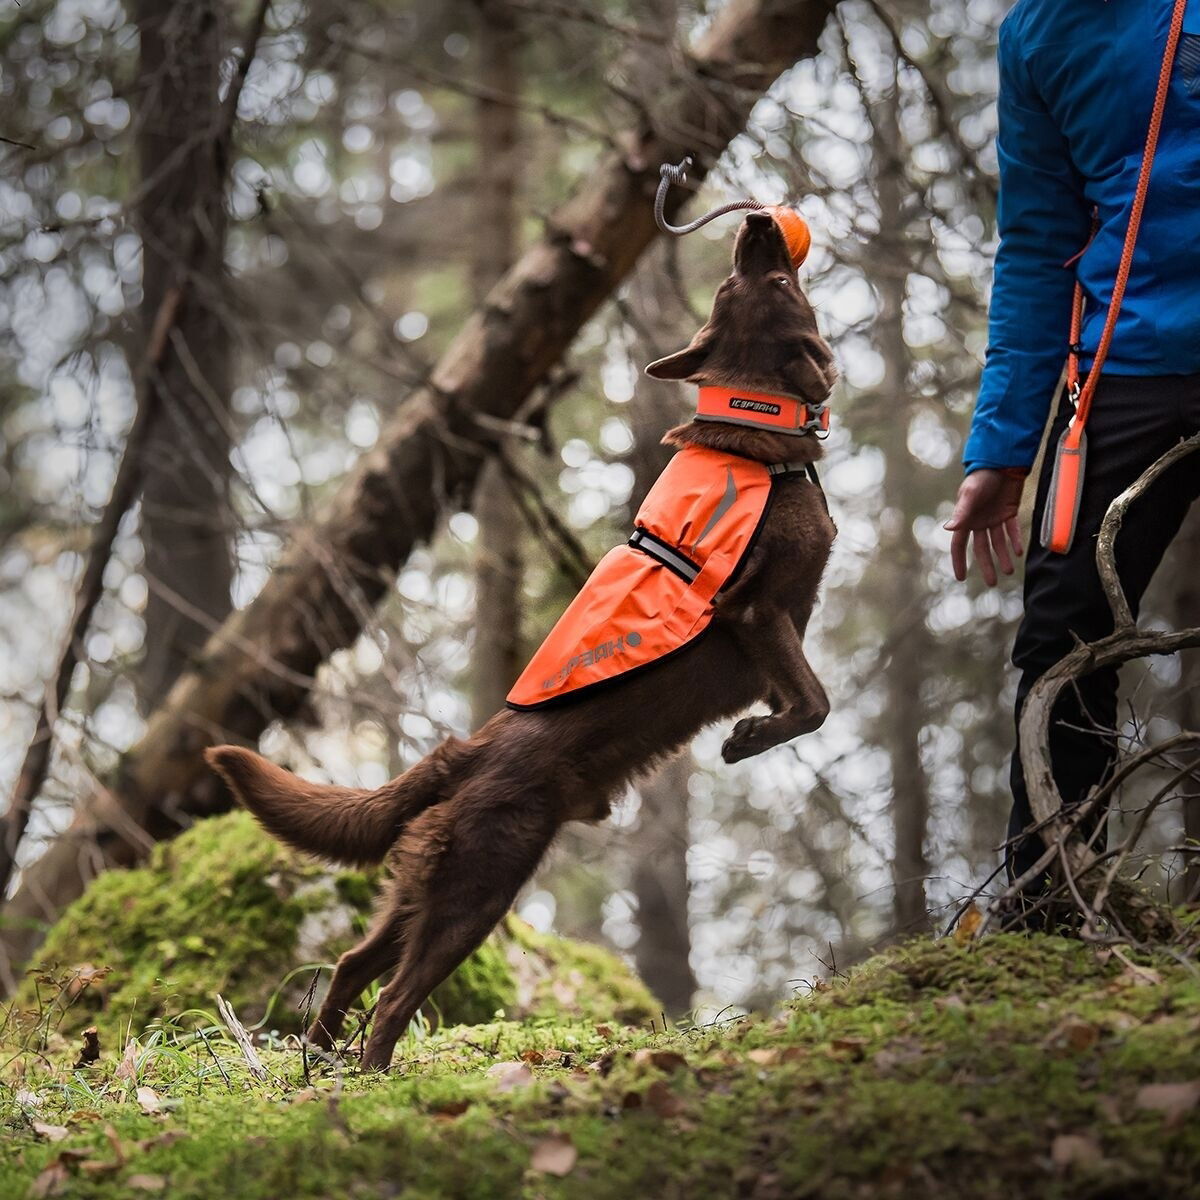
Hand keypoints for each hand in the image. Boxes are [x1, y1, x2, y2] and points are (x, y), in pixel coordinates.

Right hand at [944, 468, 1025, 585]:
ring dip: (1003, 556)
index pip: (959, 545)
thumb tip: (948, 529)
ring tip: (1009, 572)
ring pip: (998, 542)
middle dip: (986, 566)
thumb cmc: (982, 477)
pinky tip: (1018, 553)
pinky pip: (1011, 529)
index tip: (961, 578)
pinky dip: (1015, 540)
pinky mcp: (1009, 511)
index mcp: (966, 518)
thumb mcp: (970, 494)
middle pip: (981, 548)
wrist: (1002, 461)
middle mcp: (978, 521)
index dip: (959, 561)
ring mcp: (993, 517)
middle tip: (992, 583)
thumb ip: (961, 512)